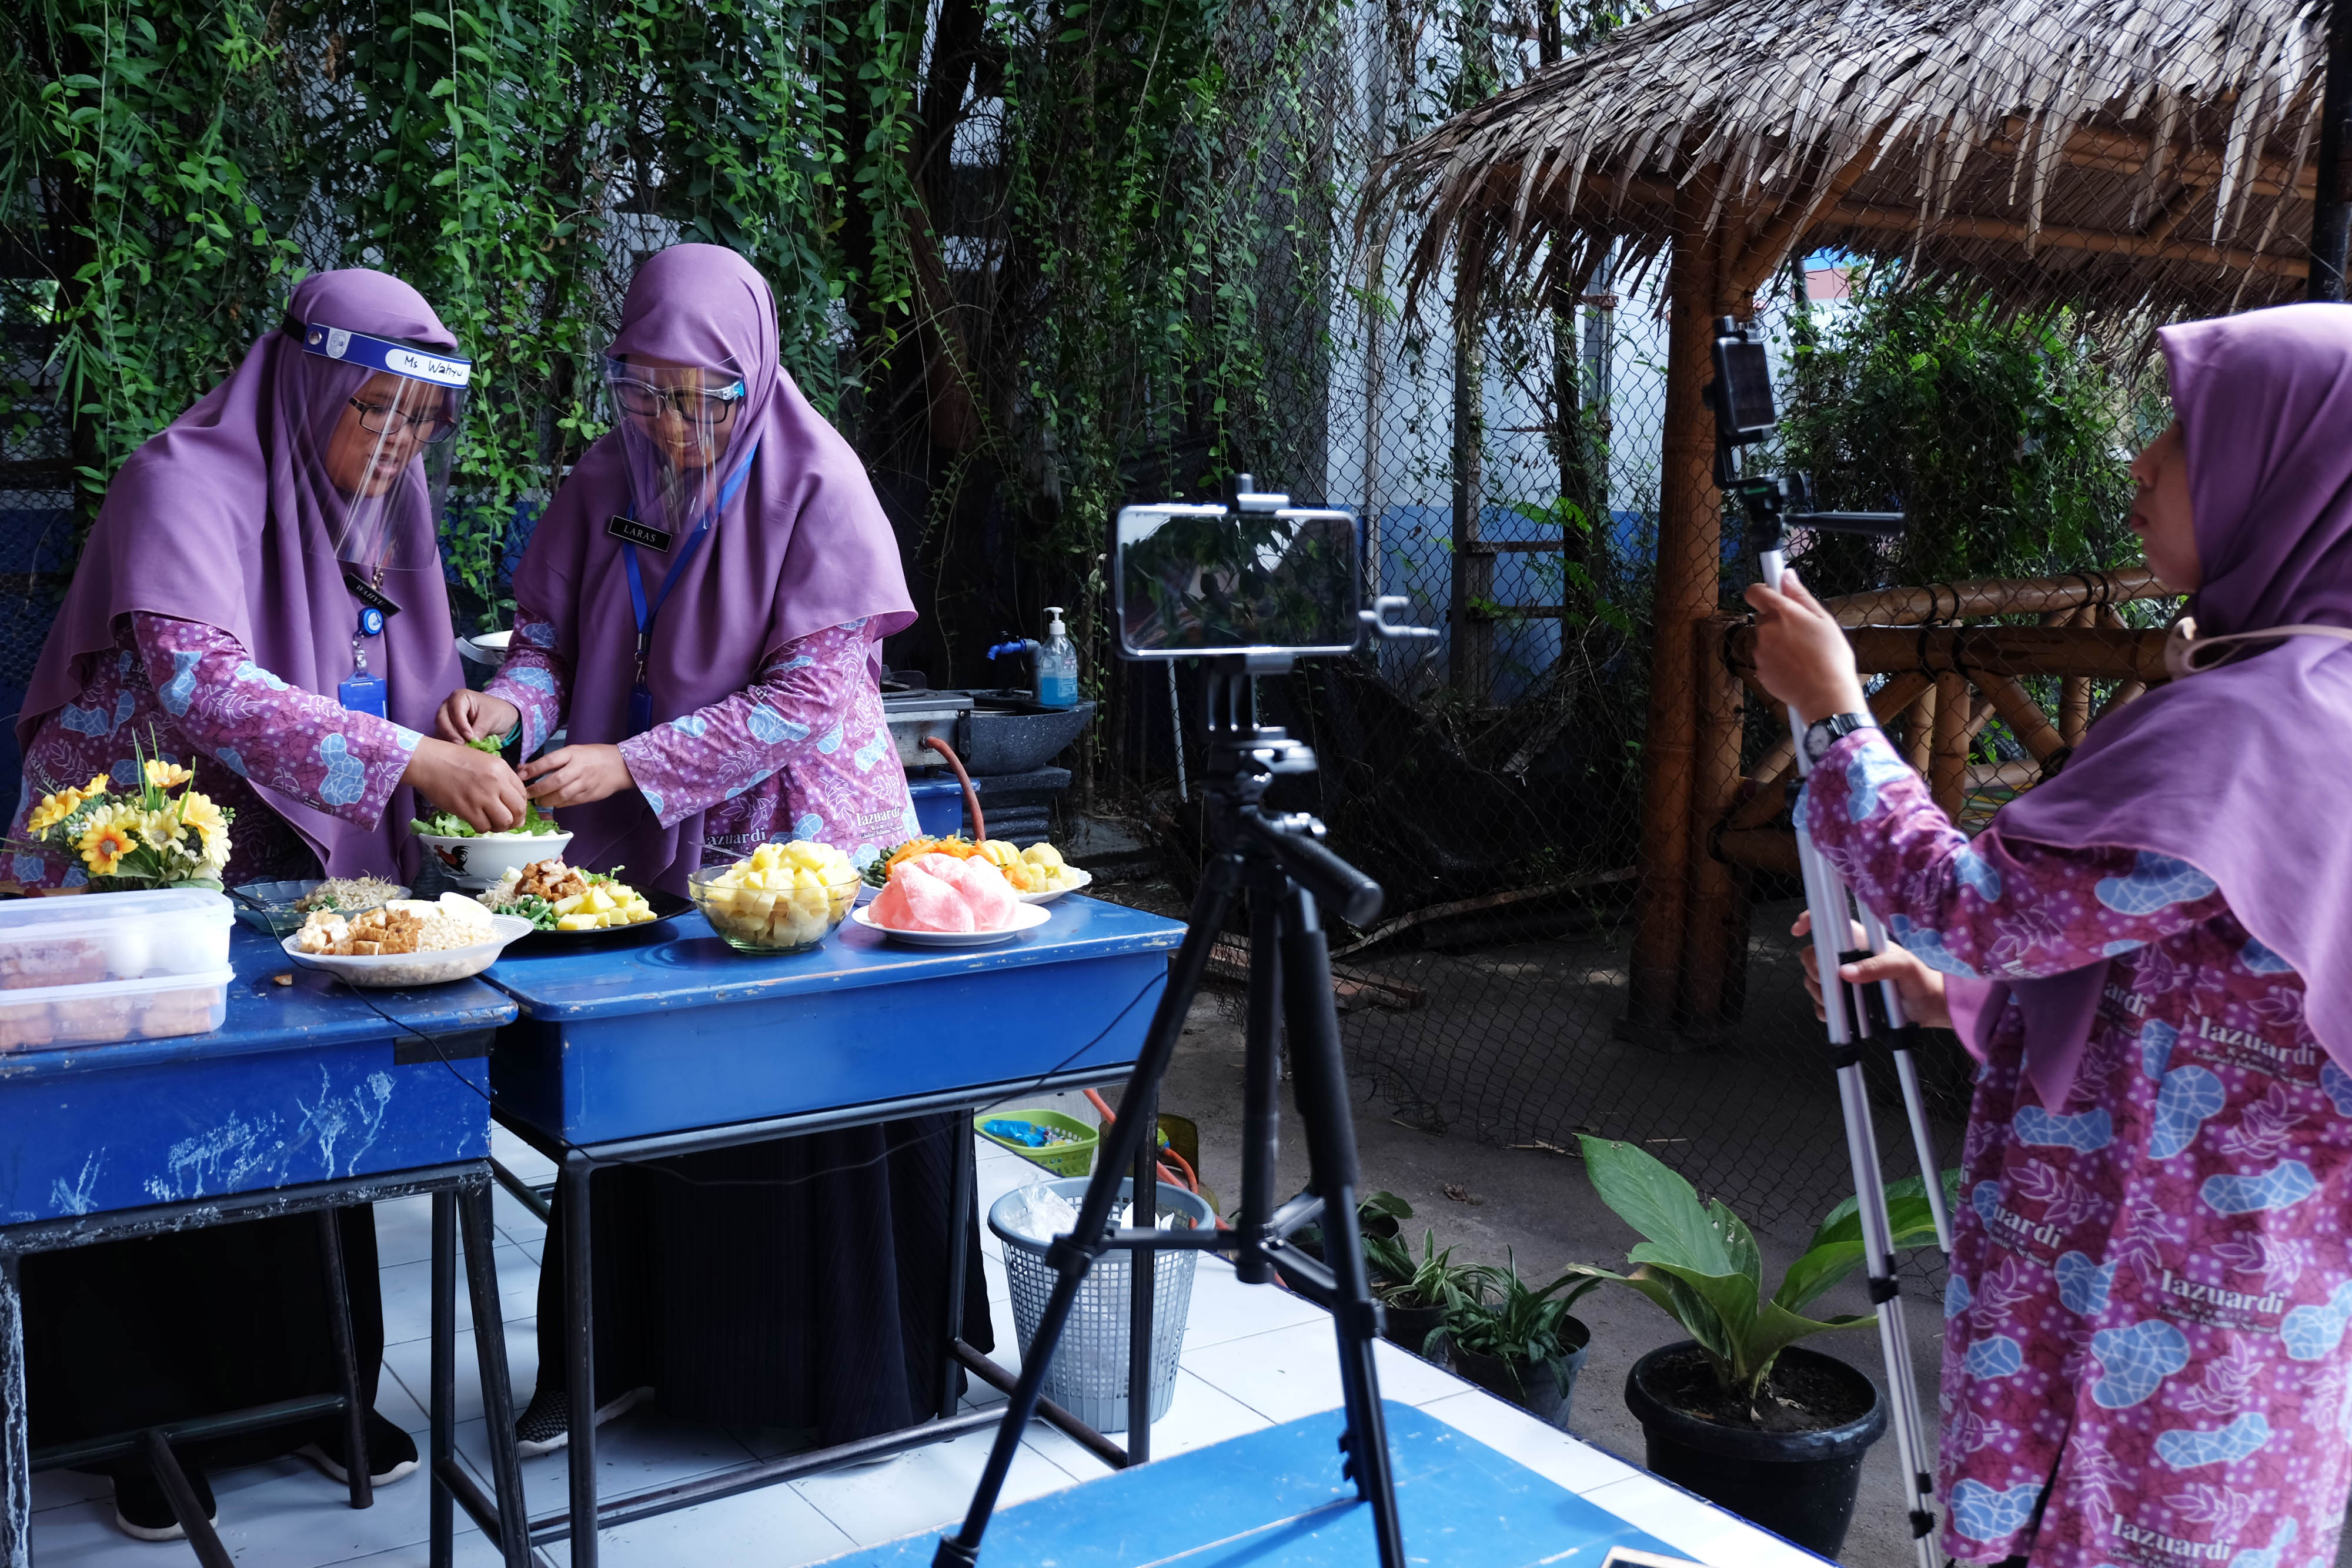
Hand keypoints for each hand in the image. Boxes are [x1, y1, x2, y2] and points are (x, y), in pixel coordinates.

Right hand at [403, 736, 527, 831]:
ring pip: (504, 822)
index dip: (520, 806)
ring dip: (500, 827)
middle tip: (508, 822)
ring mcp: (481, 797)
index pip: (522, 794)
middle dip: (516, 820)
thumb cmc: (454, 759)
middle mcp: (496, 783)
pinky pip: (484, 827)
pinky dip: (483, 828)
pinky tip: (479, 822)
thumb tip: (511, 799)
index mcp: (502, 769)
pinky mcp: (467, 809)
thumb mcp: (485, 761)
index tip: (514, 810)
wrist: (430, 762)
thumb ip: (501, 778)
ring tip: (493, 823)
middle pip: (518, 810)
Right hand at [436, 689, 520, 744]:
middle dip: (451, 734)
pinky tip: (457, 752)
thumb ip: (480, 729)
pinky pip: (442, 738)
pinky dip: (448, 746)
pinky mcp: (446, 731)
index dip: (461, 725)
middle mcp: (448, 706)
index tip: (470, 737)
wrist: (502, 718)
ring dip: (449, 741)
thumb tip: (471, 743)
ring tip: (461, 750)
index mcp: (460, 697)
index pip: (455, 710)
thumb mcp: (492, 718)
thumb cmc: (497, 712)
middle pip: (442, 720)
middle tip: (462, 745)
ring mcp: (446, 719)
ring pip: (440, 730)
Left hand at [520, 744, 635, 808]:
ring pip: (561, 795)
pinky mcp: (589, 795)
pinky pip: (570, 802)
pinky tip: (553, 802)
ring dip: (546, 800)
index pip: (550, 761)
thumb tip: (527, 768)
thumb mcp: (574, 751)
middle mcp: (579, 768)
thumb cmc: (595, 756)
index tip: (521, 775)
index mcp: (574, 754)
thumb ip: (554, 760)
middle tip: (526, 794)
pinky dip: (559, 803)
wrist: (620, 766)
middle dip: (537, 789)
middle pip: (554, 781)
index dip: (533, 769)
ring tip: (538, 801)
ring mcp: (585, 784)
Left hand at [1742, 569, 1867, 724]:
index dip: (1763, 592)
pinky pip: (1766, 659)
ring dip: (1777, 643)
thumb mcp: (1823, 620)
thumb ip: (1800, 596)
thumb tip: (1786, 575)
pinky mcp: (1759, 671)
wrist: (1825, 695)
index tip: (1773, 595)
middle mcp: (1765, 630)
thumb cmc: (1831, 657)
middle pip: (1763, 618)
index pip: (1755, 592)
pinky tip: (1795, 668)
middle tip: (1802, 633)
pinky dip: (1776, 661)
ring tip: (1802, 654)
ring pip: (1765, 640)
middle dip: (1778, 622)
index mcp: (1781, 613)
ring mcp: (1760, 652)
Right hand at [1792, 910, 1949, 1030]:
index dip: (1809, 921)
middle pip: (1812, 956)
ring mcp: (1843, 981)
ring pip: (1813, 982)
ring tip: (1846, 1002)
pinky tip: (1841, 1016)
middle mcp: (1847, 958)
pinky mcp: (1844, 1002)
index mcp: (1859, 942)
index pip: (1828, 924)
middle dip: (1816, 970)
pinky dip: (1826, 1012)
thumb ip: (1876, 967)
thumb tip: (1845, 972)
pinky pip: (1822, 1007)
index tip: (1798, 931)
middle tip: (1834, 981)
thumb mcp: (1903, 967)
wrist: (1928, 1007)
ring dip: (1822, 994)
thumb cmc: (1920, 980)